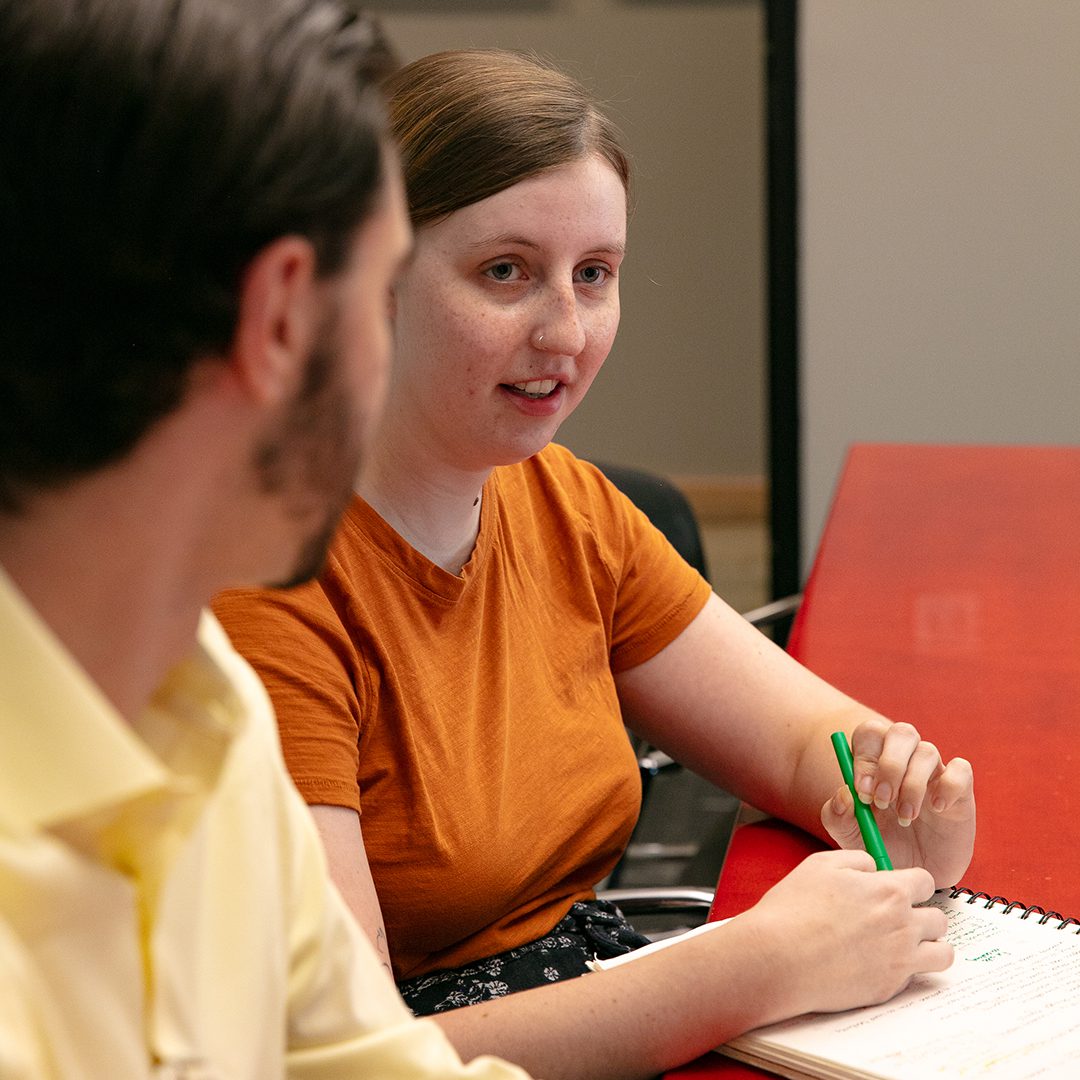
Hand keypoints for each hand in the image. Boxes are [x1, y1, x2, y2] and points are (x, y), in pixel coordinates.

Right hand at [743, 849, 951, 1018]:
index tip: (896, 890)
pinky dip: (904, 971)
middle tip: (895, 919)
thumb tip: (874, 868)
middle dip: (921, 915)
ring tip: (903, 945)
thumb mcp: (821, 865)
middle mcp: (902, 925)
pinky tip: (877, 964)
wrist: (778, 957)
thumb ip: (857, 860)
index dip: (910, 884)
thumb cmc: (794, 908)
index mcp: (888, 891)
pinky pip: (915, 978)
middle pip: (939, 918)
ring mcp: (899, 960)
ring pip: (943, 953)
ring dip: (927, 946)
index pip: (926, 881)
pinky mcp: (889, 988)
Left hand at [820, 718, 974, 887]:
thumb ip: (837, 815)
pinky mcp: (960, 790)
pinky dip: (949, 785)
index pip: (869, 735)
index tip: (862, 794)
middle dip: (890, 765)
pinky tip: (937, 809)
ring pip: (927, 751)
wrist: (914, 877)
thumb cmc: (880, 845)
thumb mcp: (849, 835)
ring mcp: (934, 773)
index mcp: (875, 761)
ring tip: (906, 817)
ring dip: (913, 785)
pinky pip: (962, 769)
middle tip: (883, 801)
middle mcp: (905, 760)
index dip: (864, 758)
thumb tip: (844, 792)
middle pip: (901, 733)